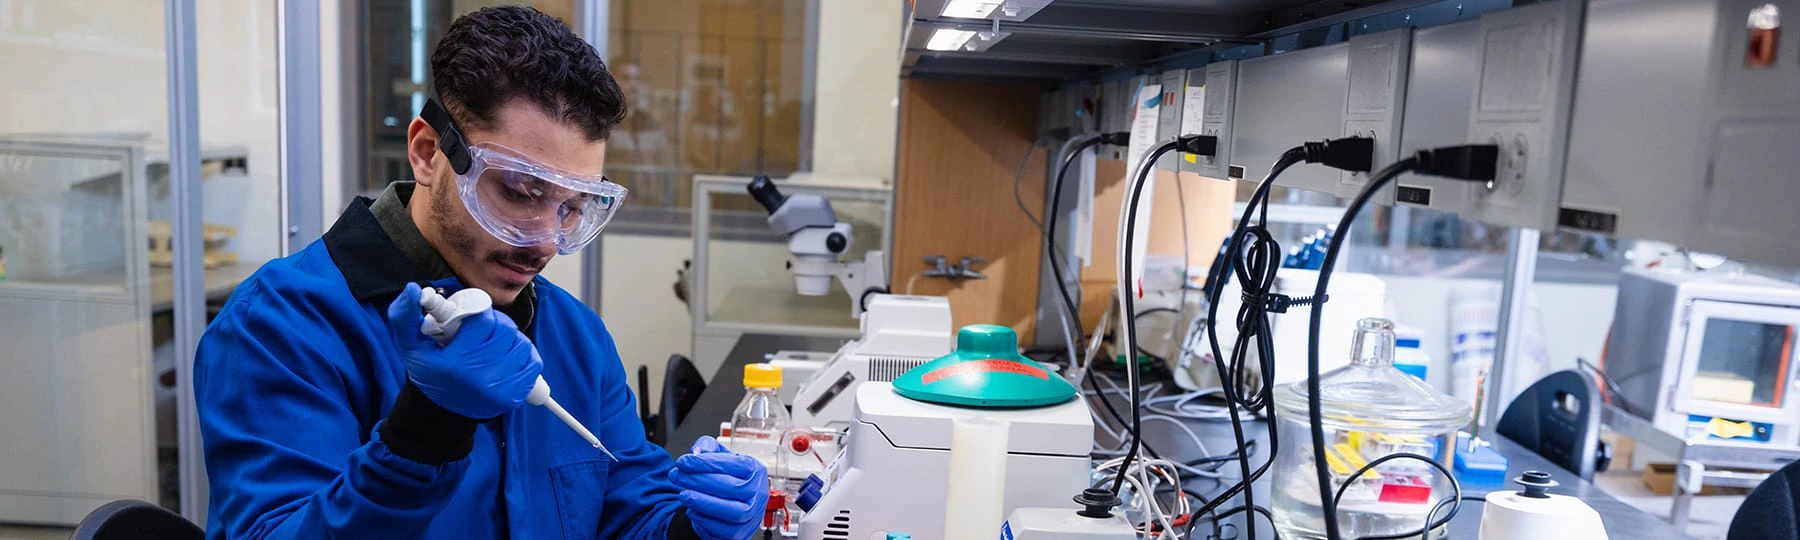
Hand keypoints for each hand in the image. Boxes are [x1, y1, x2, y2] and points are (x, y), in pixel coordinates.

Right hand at [386, 282, 542, 418]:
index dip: (478, 313)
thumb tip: (413, 289)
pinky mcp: (514, 397)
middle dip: (495, 324)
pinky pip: (533, 363)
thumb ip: (404, 315)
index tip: (471, 318)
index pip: (483, 320)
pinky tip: (507, 358)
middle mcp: (477, 378)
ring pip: (522, 344)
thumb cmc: (430, 371)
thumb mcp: (411, 345)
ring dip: (510, 340)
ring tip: (493, 346)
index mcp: (453, 363)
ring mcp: (498, 390)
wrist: (441, 412)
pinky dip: (524, 356)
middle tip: (483, 331)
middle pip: (506, 330)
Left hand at [669, 436, 768, 539]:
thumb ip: (707, 447)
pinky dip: (704, 520)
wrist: (731, 501)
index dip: (706, 463)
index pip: (735, 464)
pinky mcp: (740, 533)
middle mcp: (758, 493)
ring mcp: (751, 515)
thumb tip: (698, 451)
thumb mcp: (718, 456)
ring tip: (683, 495)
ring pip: (733, 512)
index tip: (684, 461)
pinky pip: (724, 530)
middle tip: (679, 476)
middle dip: (700, 481)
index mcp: (755, 470)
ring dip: (703, 503)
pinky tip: (692, 509)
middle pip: (734, 487)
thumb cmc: (727, 477)